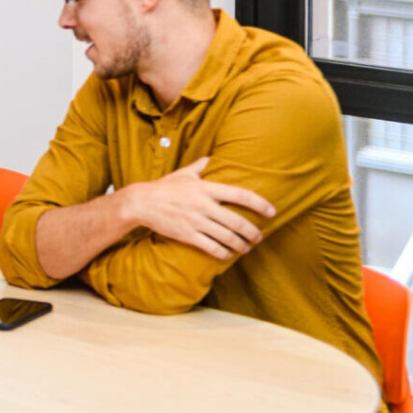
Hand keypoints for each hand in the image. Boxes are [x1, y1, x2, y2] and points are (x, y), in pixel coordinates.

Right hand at [118, 157, 276, 260]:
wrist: (141, 203)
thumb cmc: (164, 187)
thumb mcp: (183, 173)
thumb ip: (201, 166)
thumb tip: (212, 158)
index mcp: (205, 188)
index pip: (240, 195)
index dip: (259, 204)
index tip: (271, 212)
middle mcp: (203, 205)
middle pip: (237, 222)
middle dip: (253, 232)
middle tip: (259, 236)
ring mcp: (195, 221)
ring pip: (227, 237)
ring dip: (241, 245)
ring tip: (247, 247)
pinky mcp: (187, 235)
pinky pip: (211, 247)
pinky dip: (224, 253)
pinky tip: (229, 254)